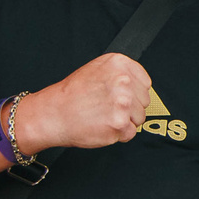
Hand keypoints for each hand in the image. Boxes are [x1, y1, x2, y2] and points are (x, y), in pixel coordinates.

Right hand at [21, 54, 151, 150]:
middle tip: (106, 107)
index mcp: (119, 64)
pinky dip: (119, 134)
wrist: (53, 114)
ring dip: (124, 121)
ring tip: (104, 115)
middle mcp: (123, 81)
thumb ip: (121, 73)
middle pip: (144, 101)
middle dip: (129, 107)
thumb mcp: (97, 69)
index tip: (118, 96)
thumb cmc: (72, 94)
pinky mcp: (119, 123)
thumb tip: (139, 84)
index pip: (145, 83)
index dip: (133, 93)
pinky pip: (130, 133)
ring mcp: (122, 102)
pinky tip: (103, 125)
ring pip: (139, 118)